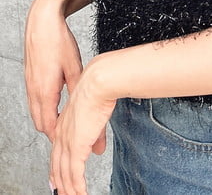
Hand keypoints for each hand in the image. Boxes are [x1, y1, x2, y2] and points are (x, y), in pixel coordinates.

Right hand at [24, 0, 82, 143]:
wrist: (42, 22)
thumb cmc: (58, 41)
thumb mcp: (74, 66)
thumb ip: (78, 89)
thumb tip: (86, 106)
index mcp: (45, 91)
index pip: (49, 125)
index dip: (59, 137)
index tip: (71, 143)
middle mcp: (34, 90)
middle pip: (41, 122)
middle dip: (54, 132)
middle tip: (70, 137)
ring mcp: (30, 84)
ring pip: (36, 111)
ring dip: (48, 119)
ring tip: (64, 124)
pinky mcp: (30, 77)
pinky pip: (34, 100)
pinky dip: (44, 107)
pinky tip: (55, 104)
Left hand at [49, 62, 116, 194]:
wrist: (99, 82)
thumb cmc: (99, 89)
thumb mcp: (96, 114)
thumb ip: (95, 134)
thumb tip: (98, 150)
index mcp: (64, 124)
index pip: (57, 152)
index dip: (57, 168)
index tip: (58, 179)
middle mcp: (61, 134)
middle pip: (56, 166)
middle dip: (60, 183)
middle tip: (63, 194)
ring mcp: (67, 141)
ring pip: (64, 174)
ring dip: (69, 189)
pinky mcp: (76, 147)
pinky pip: (75, 174)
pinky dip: (77, 188)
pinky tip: (80, 194)